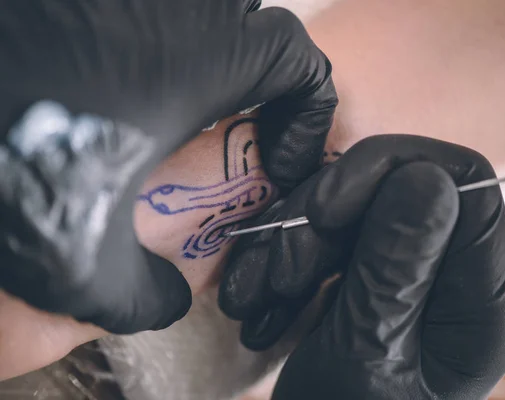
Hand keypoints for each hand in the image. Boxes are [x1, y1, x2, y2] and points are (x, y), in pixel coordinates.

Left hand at [0, 0, 336, 333]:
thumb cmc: (5, 152)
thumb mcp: (77, 256)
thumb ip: (143, 297)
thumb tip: (169, 304)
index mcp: (201, 56)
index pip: (301, 61)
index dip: (307, 113)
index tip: (275, 157)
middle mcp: (175, 5)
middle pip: (255, 29)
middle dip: (260, 80)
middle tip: (235, 126)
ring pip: (205, 11)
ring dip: (210, 55)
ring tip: (181, 107)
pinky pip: (154, 10)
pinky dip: (161, 41)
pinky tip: (121, 86)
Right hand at [219, 135, 504, 398]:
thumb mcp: (368, 351)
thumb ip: (397, 266)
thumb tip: (422, 175)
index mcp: (484, 296)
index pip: (462, 183)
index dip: (390, 170)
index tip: (322, 211)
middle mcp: (459, 273)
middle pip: (395, 193)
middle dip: (321, 226)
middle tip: (275, 277)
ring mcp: (418, 271)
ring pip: (354, 213)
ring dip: (292, 247)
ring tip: (252, 300)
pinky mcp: (379, 275)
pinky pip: (334, 239)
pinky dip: (290, 261)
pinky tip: (261, 300)